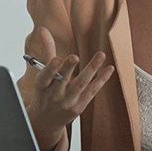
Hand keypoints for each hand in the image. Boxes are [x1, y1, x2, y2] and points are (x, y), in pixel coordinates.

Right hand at [26, 27, 114, 146]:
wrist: (46, 121)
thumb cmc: (46, 92)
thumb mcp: (43, 73)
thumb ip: (47, 51)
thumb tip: (43, 29)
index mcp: (42, 85)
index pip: (44, 77)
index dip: (50, 69)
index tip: (57, 59)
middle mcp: (54, 95)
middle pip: (63, 80)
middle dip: (68, 68)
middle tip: (74, 57)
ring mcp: (68, 101)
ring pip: (81, 84)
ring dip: (91, 69)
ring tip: (100, 55)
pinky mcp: (80, 106)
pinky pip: (92, 91)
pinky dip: (101, 80)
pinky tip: (109, 68)